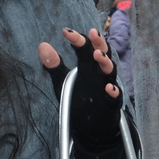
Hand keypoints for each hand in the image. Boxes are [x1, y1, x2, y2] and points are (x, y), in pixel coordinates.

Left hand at [40, 27, 120, 149]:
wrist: (90, 127)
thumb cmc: (78, 98)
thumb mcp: (63, 81)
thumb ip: (54, 65)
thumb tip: (42, 44)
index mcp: (88, 65)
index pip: (85, 47)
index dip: (77, 39)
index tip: (65, 31)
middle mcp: (99, 73)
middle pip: (103, 54)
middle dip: (99, 43)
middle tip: (93, 32)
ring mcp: (106, 88)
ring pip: (110, 72)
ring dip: (105, 63)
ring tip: (97, 55)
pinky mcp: (111, 105)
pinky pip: (115, 98)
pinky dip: (113, 92)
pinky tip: (108, 88)